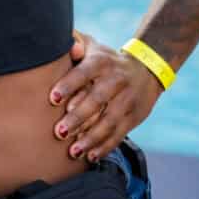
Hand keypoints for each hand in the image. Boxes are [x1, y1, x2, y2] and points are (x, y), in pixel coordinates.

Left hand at [49, 31, 162, 162]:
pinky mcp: (134, 117)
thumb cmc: (104, 58)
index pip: (84, 73)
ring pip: (109, 122)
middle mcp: (116, 81)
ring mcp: (127, 100)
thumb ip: (76, 41)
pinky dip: (105, 147)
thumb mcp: (92, 45)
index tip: (53, 99)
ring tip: (73, 150)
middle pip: (97, 101)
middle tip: (59, 132)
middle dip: (78, 117)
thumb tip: (70, 46)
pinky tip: (90, 156)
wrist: (146, 68)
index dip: (69, 85)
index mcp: (101, 62)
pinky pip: (119, 134)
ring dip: (91, 138)